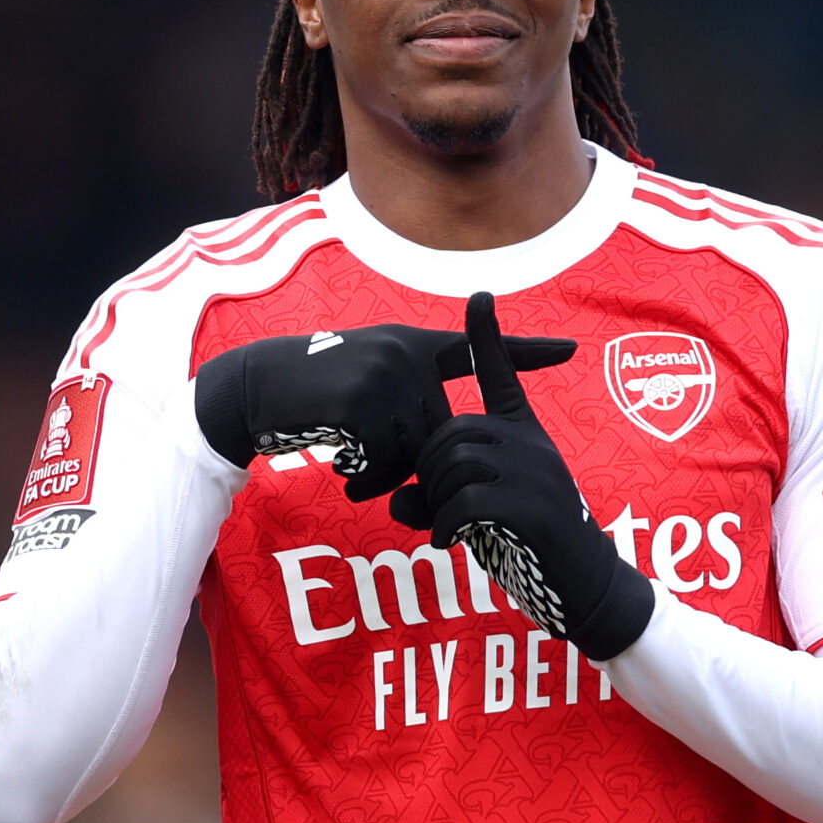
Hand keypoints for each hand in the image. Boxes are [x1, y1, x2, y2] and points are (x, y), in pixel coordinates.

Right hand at [194, 319, 575, 499]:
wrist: (251, 390)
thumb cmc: (307, 395)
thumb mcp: (361, 379)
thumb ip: (403, 401)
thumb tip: (436, 451)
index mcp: (408, 346)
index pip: (474, 349)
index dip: (524, 350)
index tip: (571, 349)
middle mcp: (403, 354)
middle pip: (439, 431)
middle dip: (410, 464)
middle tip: (368, 466)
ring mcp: (384, 375)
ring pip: (413, 452)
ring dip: (383, 475)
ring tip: (349, 461)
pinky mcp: (361, 402)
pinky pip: (384, 462)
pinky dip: (363, 476)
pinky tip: (338, 464)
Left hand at [392, 292, 655, 660]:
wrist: (588, 587)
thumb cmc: (532, 546)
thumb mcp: (481, 515)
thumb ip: (439, 500)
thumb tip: (395, 503)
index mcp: (526, 435)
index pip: (503, 375)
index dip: (487, 337)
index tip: (479, 296)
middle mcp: (532, 444)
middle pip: (451, 432)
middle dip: (426, 470)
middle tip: (431, 507)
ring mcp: (535, 473)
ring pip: (454, 465)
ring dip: (434, 499)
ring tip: (445, 526)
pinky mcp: (531, 509)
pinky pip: (464, 502)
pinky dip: (444, 525)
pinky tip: (448, 543)